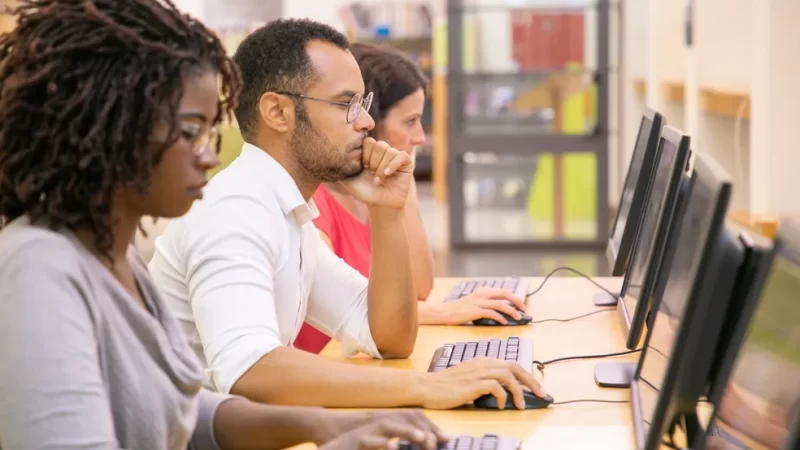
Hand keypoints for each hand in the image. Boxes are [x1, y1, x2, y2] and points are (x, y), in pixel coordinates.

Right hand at [317, 410, 448, 449]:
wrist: (322, 430)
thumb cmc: (350, 438)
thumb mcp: (375, 437)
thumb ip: (392, 440)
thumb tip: (417, 442)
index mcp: (387, 421)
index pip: (413, 417)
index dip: (430, 427)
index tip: (445, 439)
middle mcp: (379, 420)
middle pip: (406, 417)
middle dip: (425, 428)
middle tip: (440, 441)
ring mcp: (367, 429)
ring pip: (390, 425)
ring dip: (408, 431)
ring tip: (423, 439)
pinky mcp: (354, 439)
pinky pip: (369, 440)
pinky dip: (382, 444)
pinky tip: (393, 448)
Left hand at [340, 137, 412, 208]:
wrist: (381, 204)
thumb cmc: (366, 193)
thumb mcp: (349, 181)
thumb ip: (341, 170)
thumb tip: (330, 160)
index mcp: (370, 153)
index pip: (368, 141)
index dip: (365, 154)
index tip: (363, 167)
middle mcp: (382, 153)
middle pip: (379, 145)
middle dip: (373, 161)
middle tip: (371, 173)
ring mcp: (394, 157)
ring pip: (389, 151)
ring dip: (381, 168)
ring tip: (378, 181)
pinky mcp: (405, 163)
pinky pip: (401, 155)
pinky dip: (393, 165)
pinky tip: (387, 174)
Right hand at [420, 358, 545, 409]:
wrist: (426, 386)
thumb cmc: (445, 385)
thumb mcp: (467, 377)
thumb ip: (483, 378)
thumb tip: (502, 389)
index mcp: (482, 360)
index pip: (511, 364)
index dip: (526, 375)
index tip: (535, 387)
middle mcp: (482, 363)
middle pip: (515, 366)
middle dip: (531, 381)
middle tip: (541, 394)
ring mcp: (477, 372)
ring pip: (508, 375)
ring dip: (519, 391)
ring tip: (520, 405)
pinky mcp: (472, 383)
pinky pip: (496, 387)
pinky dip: (502, 397)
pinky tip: (500, 406)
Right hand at [427, 288, 526, 324]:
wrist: (444, 312)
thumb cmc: (459, 309)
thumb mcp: (474, 302)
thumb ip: (486, 303)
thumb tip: (502, 311)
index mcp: (483, 291)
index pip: (503, 291)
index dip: (514, 298)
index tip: (521, 305)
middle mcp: (482, 294)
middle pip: (504, 294)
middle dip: (517, 301)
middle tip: (524, 310)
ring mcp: (478, 302)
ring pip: (500, 304)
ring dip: (511, 311)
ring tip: (518, 318)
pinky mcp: (474, 311)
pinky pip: (491, 313)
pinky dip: (500, 317)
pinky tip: (504, 322)